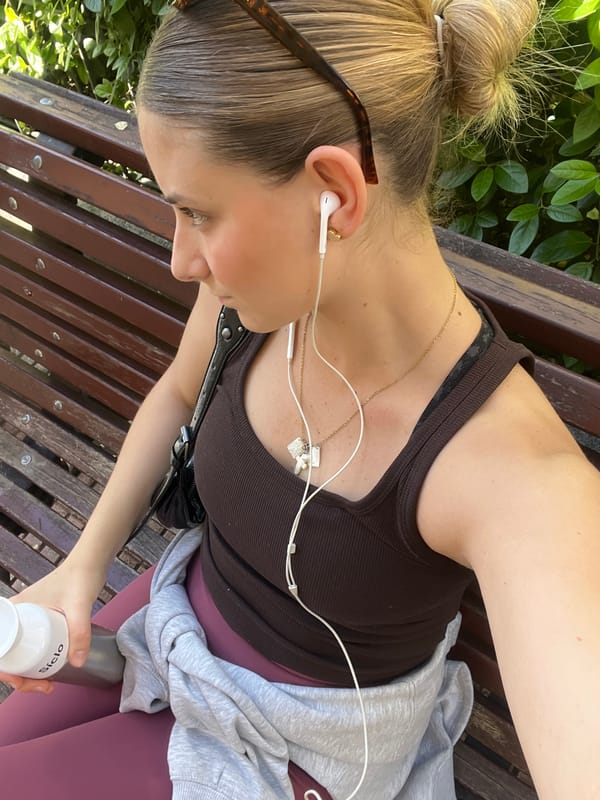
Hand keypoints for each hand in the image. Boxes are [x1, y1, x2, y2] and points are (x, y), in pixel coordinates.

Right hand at [0, 558, 104, 693]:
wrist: (91, 562)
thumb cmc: (80, 576)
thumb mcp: (79, 606)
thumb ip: (79, 632)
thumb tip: (77, 663)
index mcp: (15, 610)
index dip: (3, 669)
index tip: (20, 679)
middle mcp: (17, 615)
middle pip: (7, 655)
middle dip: (18, 678)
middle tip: (43, 686)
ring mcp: (29, 619)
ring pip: (19, 654)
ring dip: (26, 674)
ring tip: (47, 684)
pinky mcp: (41, 622)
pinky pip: (30, 647)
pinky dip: (35, 663)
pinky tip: (48, 671)